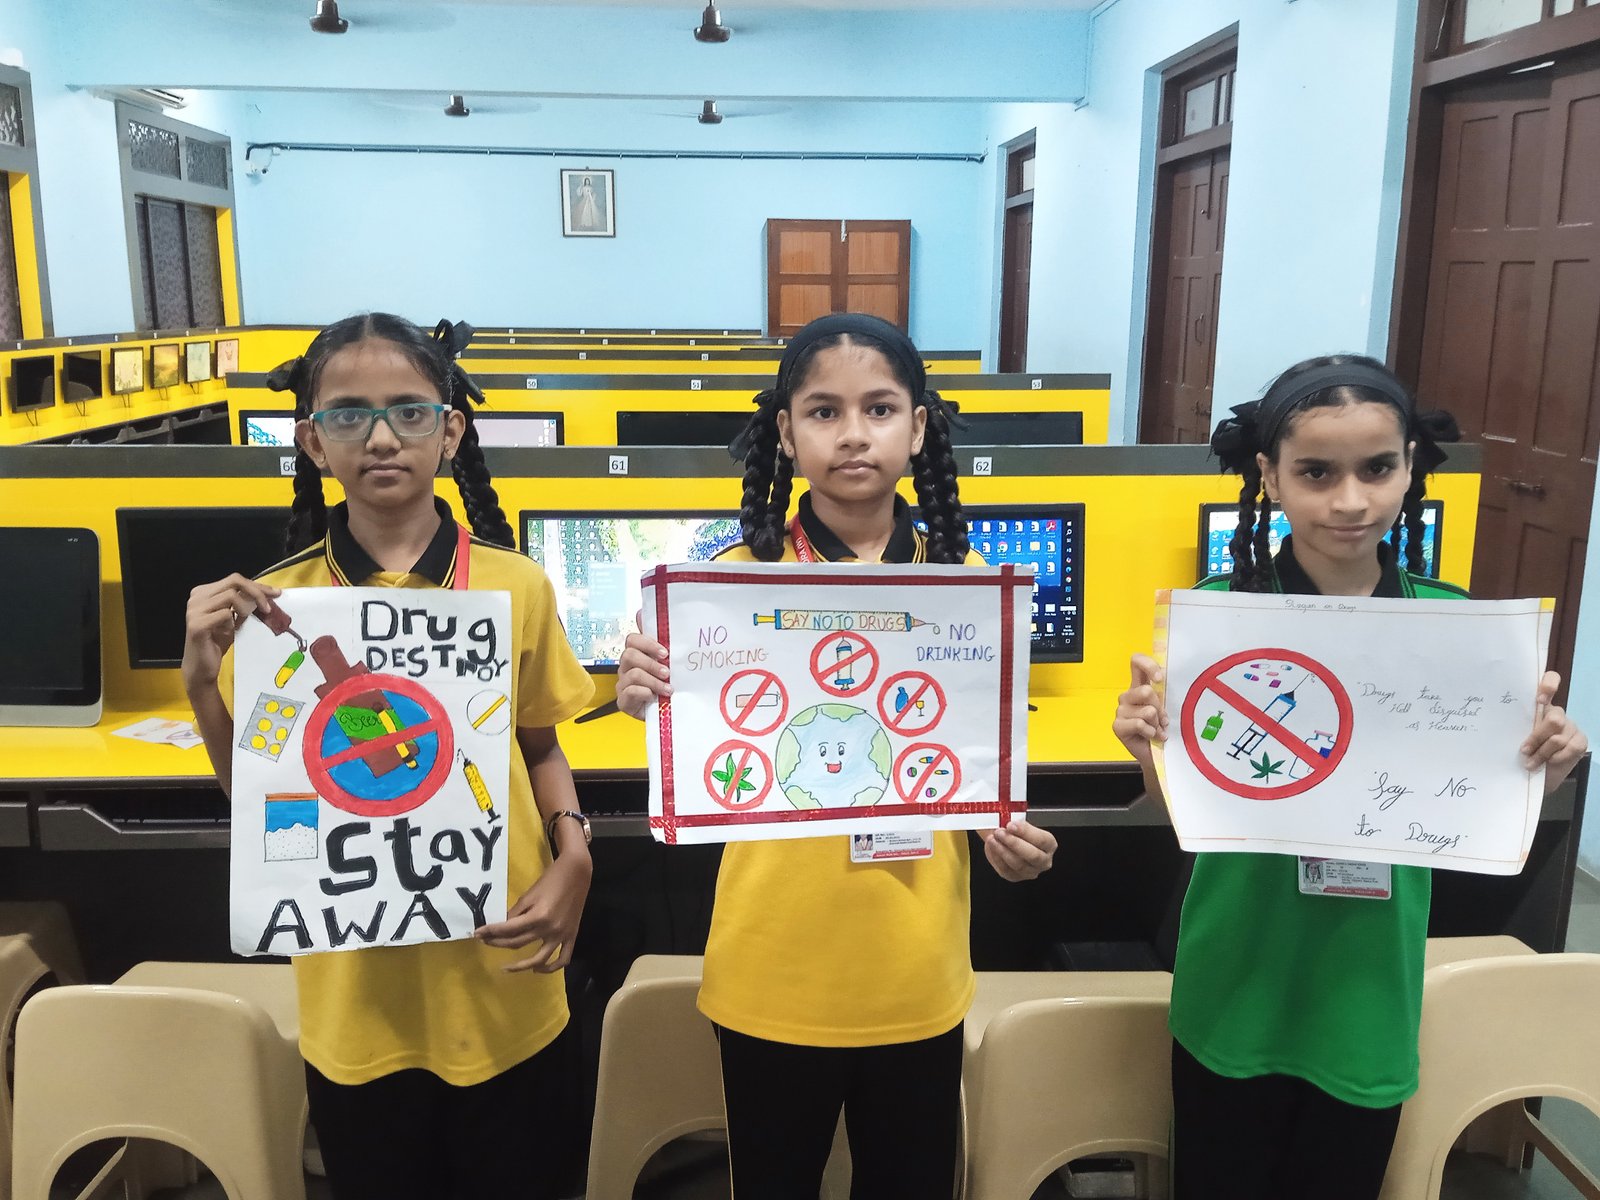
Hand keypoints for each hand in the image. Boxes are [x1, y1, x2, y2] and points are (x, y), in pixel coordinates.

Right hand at [181, 574, 281, 696]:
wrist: (201, 668)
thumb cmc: (217, 642)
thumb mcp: (233, 619)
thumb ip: (243, 604)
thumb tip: (269, 594)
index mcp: (203, 592)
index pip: (234, 580)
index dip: (257, 586)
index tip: (276, 594)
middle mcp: (196, 597)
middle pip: (234, 582)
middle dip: (257, 592)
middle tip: (269, 608)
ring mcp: (194, 610)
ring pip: (231, 595)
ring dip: (246, 608)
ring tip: (246, 621)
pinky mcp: (197, 625)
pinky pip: (225, 614)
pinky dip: (234, 621)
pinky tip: (232, 631)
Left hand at [475, 853, 591, 972]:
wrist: (577, 873)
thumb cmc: (551, 879)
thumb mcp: (530, 894)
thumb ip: (516, 912)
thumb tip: (503, 926)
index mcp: (538, 916)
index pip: (508, 929)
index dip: (490, 931)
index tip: (477, 933)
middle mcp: (549, 929)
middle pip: (518, 943)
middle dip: (498, 943)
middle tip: (485, 942)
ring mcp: (561, 935)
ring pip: (538, 959)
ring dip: (520, 966)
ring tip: (506, 968)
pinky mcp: (572, 936)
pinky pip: (563, 959)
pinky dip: (551, 967)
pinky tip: (537, 969)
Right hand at [617, 612, 670, 719]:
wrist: (667, 713)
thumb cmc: (665, 685)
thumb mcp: (668, 663)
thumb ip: (660, 639)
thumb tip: (643, 612)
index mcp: (637, 655)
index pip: (633, 640)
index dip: (647, 643)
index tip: (665, 652)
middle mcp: (627, 667)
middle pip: (629, 655)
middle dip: (650, 663)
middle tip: (667, 672)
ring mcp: (623, 684)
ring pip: (632, 674)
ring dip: (653, 681)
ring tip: (667, 688)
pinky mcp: (624, 701)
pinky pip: (629, 693)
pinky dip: (644, 693)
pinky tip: (653, 697)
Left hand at [983, 819, 1055, 881]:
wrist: (1005, 838)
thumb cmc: (1014, 830)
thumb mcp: (1018, 821)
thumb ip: (1017, 820)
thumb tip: (1007, 818)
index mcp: (1049, 844)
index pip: (1041, 840)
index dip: (1025, 832)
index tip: (1011, 825)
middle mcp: (1043, 860)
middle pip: (1032, 855)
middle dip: (1014, 843)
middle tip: (1000, 832)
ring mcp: (1030, 871)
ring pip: (1018, 864)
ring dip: (1002, 850)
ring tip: (993, 838)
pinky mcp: (1015, 877)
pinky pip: (1005, 870)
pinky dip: (996, 857)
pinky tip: (991, 846)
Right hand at [1113, 654, 1167, 768]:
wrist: (1156, 755)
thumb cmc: (1162, 729)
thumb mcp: (1166, 707)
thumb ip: (1164, 692)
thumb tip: (1164, 678)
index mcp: (1138, 686)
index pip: (1136, 662)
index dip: (1147, 665)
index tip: (1159, 678)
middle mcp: (1128, 696)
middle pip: (1146, 690)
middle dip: (1159, 708)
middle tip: (1161, 720)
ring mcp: (1121, 711)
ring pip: (1147, 710)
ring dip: (1156, 723)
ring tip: (1156, 730)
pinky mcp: (1118, 725)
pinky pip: (1140, 724)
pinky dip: (1150, 732)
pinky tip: (1150, 737)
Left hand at [1521, 671, 1587, 792]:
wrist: (1539, 774)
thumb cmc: (1523, 751)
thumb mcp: (1515, 736)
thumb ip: (1516, 725)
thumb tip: (1496, 720)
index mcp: (1539, 705)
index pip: (1551, 680)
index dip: (1549, 685)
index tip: (1539, 700)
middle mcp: (1557, 713)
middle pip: (1554, 719)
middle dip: (1537, 737)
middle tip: (1524, 750)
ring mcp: (1571, 727)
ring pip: (1558, 737)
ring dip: (1542, 753)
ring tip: (1529, 763)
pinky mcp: (1580, 741)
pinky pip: (1570, 748)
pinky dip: (1556, 758)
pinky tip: (1548, 763)